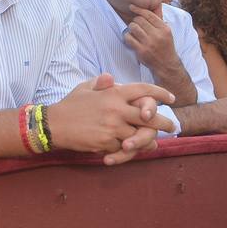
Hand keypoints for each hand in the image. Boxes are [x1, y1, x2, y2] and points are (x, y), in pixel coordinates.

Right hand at [46, 74, 176, 166]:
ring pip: (139, 136)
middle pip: (150, 117)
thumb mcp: (84, 88)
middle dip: (164, 123)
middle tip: (172, 126)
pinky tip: (132, 149)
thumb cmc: (70, 105)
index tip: (170, 98)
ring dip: (148, 140)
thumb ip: (101, 83)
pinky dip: (129, 150)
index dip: (160, 93)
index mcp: (113, 93)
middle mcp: (117, 109)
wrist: (54, 125)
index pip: (143, 90)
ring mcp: (113, 127)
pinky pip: (125, 148)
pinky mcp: (107, 142)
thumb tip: (111, 77)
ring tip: (153, 142)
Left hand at [124, 5, 179, 72]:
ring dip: (131, 28)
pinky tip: (131, 39)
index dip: (139, 9)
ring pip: (133, 27)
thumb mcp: (166, 32)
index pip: (149, 14)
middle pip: (139, 20)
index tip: (132, 6)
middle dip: (135, 21)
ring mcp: (149, 43)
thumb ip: (159, 20)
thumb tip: (153, 6)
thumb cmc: (165, 46)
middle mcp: (157, 35)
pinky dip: (127, 37)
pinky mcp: (141, 51)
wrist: (166, 64)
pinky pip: (128, 38)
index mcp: (164, 29)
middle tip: (136, 25)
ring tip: (134, 32)